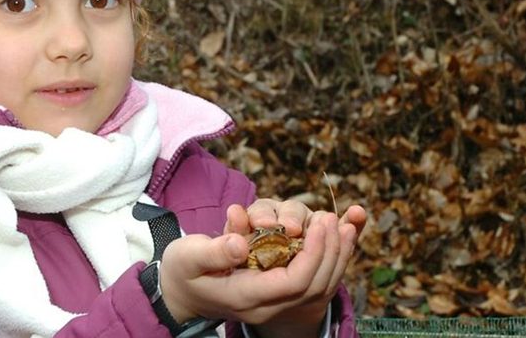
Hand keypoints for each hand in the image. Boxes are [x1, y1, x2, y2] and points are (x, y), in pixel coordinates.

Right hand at [158, 199, 365, 337]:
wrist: (179, 294)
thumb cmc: (182, 269)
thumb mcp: (189, 256)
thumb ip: (214, 250)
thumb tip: (241, 242)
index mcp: (245, 296)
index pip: (294, 282)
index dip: (313, 253)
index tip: (319, 223)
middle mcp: (265, 307)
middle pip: (313, 286)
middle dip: (330, 251)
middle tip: (333, 218)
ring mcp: (273, 305)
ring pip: (319, 288)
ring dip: (336, 257)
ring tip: (346, 226)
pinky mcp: (277, 296)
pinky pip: (314, 284)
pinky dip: (329, 261)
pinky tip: (336, 240)